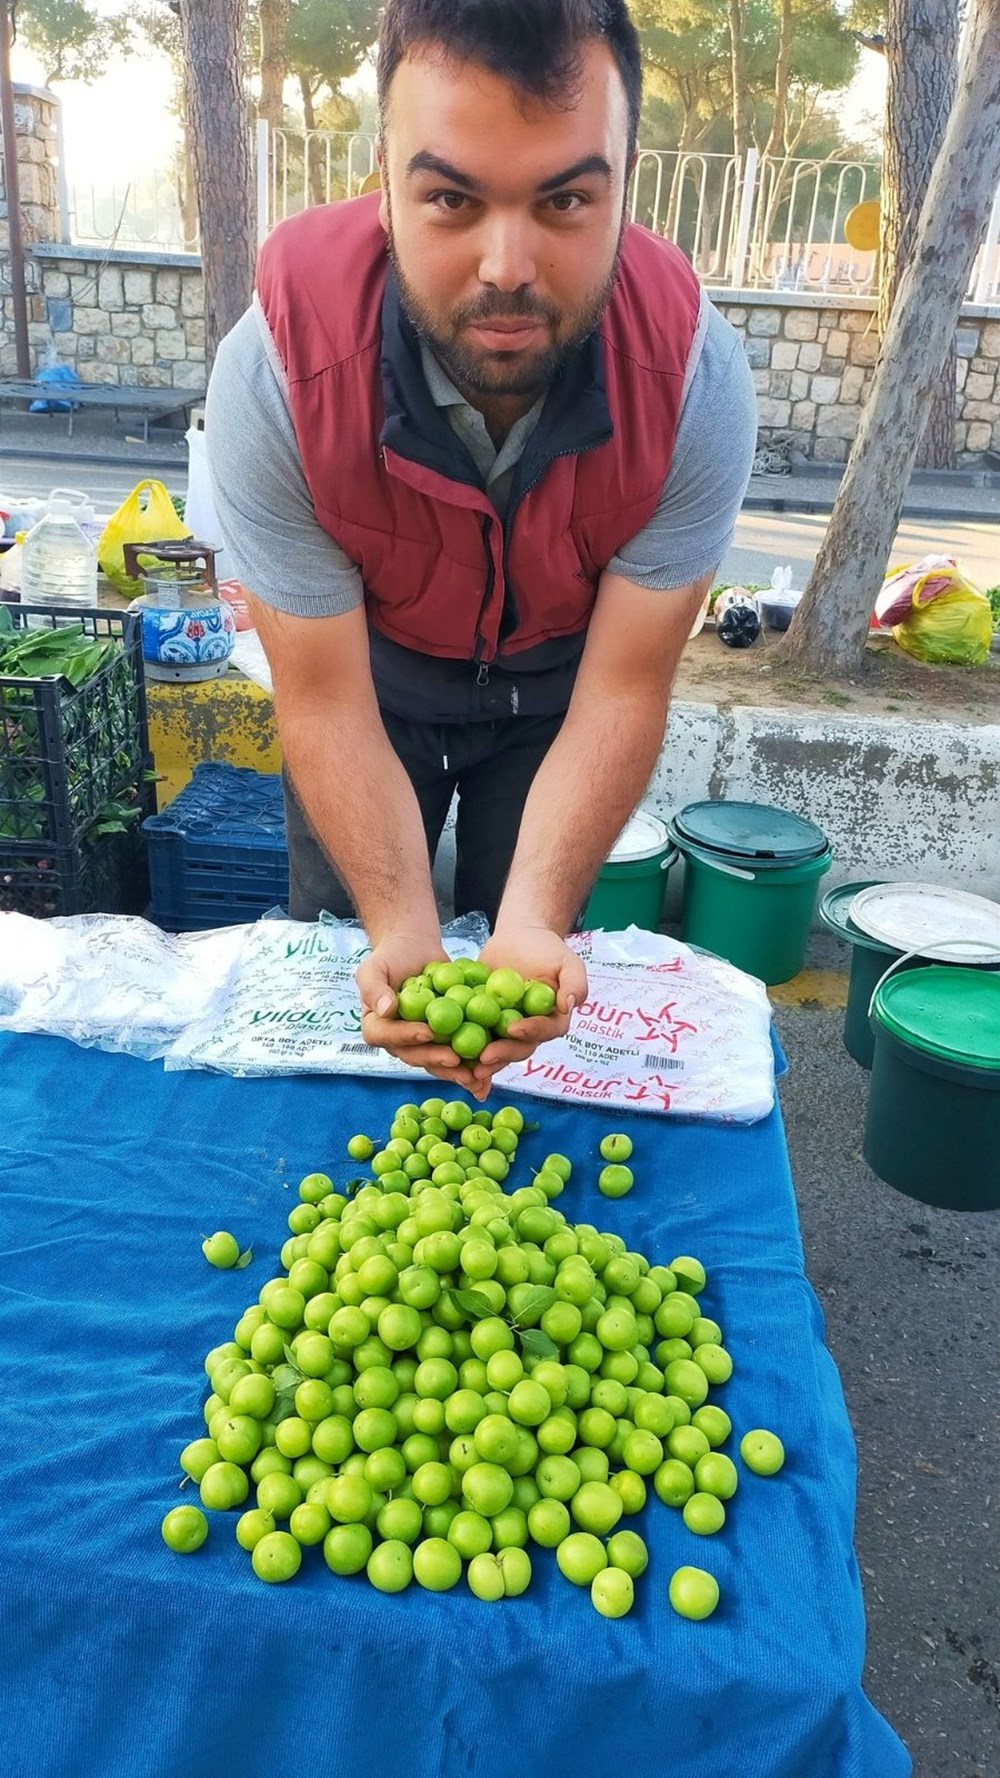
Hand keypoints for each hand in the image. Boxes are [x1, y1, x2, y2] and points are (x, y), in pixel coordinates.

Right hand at [355, 928, 486, 1094]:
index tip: (427, 1032)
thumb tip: (387, 1010)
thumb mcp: (374, 968)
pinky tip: (487, 1076)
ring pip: (437, 1062)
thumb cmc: (391, 958)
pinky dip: (472, 1065)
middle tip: (456, 1060)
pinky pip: (457, 1054)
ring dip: (456, 1072)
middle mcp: (399, 1042)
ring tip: (476, 1076)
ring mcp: (422, 1045)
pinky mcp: (444, 1041)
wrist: (415, 951)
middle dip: (436, 1060)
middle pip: (415, 1056)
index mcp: (377, 1028)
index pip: (388, 1036)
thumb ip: (374, 988)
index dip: (407, 1036)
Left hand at [469, 926, 587, 1092]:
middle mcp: (529, 1031)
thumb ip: (575, 983)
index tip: (513, 1029)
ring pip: (495, 1050)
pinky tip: (449, 1058)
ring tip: (466, 1068)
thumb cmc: (546, 949)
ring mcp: (505, 1030)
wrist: (519, 938)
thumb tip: (568, 1005)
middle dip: (501, 1054)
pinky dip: (463, 1050)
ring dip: (482, 1062)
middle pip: (517, 1048)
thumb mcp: (567, 961)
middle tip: (483, 1059)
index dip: (530, 1032)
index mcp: (551, 1020)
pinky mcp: (484, 1024)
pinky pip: (474, 1038)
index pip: (543, 1031)